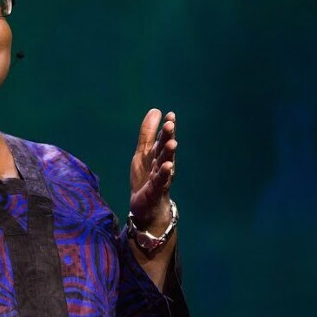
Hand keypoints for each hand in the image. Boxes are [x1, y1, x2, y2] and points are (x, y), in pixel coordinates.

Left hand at [129, 109, 176, 232]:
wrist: (146, 206)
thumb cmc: (146, 177)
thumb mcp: (142, 152)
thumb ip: (148, 133)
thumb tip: (155, 110)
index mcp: (157, 154)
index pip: (163, 138)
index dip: (166, 128)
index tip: (170, 115)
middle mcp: (162, 164)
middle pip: (165, 149)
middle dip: (168, 137)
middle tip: (170, 125)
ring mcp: (160, 177)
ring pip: (165, 163)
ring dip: (169, 153)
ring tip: (173, 143)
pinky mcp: (156, 190)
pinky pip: (161, 180)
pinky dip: (164, 173)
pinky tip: (168, 166)